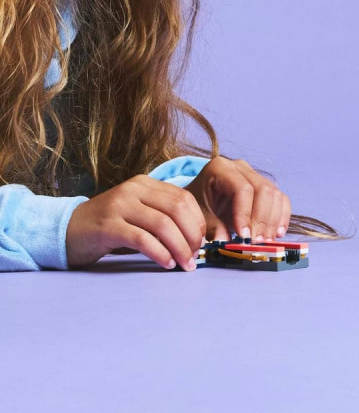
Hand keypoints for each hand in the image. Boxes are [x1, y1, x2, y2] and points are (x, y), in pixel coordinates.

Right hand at [66, 175, 205, 269]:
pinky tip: (167, 264)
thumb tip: (195, 239)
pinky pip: (142, 239)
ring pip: (162, 224)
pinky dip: (159, 253)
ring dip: (179, 247)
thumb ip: (162, 217)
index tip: (203, 241)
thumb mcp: (138, 213)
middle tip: (196, 255)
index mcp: (145, 183)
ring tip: (185, 264)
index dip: (197, 220)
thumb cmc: (110, 226)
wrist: (67, 230)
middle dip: (191, 234)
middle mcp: (133, 189)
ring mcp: (120, 206)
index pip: (183, 197)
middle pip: (176, 209)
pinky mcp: (108, 226)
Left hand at [185, 156, 290, 242]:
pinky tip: (278, 233)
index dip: (245, 213)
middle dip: (262, 219)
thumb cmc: (198, 204)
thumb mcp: (199, 214)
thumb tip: (224, 239)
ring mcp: (255, 175)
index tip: (244, 237)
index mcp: (221, 168)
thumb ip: (211, 226)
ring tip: (266, 241)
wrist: (202, 198)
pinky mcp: (266, 186)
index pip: (241, 189)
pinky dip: (282, 217)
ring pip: (275, 194)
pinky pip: (281, 199)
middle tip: (257, 242)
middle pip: (263, 190)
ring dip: (273, 221)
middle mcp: (241, 167)